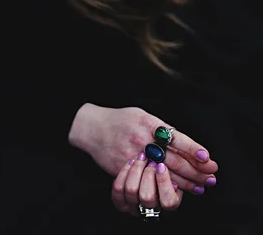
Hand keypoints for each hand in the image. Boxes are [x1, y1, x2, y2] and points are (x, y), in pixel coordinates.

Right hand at [69, 104, 217, 193]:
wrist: (92, 128)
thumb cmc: (121, 120)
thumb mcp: (142, 115)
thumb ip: (161, 128)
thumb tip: (184, 143)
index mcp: (148, 124)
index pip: (176, 138)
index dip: (194, 149)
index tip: (209, 158)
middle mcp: (142, 140)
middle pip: (174, 159)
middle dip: (196, 170)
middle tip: (212, 176)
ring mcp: (133, 156)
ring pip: (164, 173)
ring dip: (186, 181)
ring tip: (202, 186)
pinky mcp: (125, 169)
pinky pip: (148, 180)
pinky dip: (165, 185)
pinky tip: (178, 189)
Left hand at [111, 155, 182, 216]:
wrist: (135, 154)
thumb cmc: (161, 162)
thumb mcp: (176, 163)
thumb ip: (185, 163)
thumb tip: (200, 157)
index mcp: (168, 202)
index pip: (169, 202)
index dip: (164, 183)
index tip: (161, 166)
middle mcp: (151, 208)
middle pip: (148, 198)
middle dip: (148, 175)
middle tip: (150, 161)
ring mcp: (134, 206)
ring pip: (132, 191)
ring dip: (136, 170)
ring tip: (141, 157)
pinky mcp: (120, 201)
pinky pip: (118, 189)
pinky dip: (124, 172)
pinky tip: (131, 161)